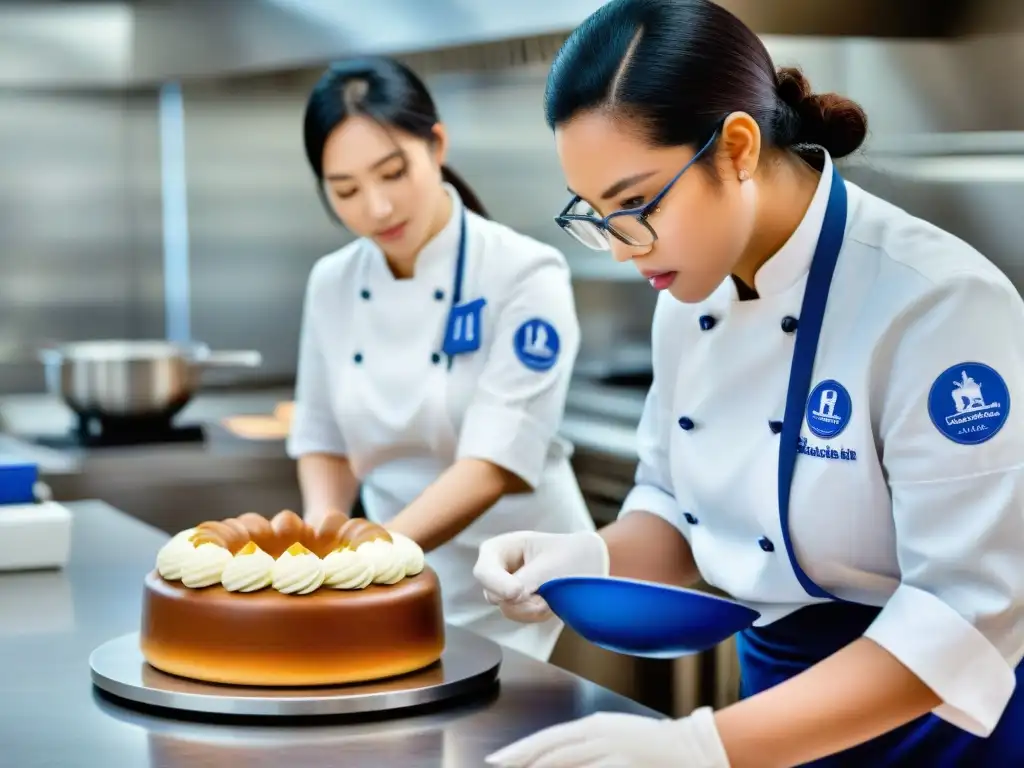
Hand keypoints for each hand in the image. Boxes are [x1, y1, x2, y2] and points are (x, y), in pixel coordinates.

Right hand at [472, 531, 608, 622]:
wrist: (594, 565)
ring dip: (532, 608)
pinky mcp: (519, 603)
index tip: (518, 592)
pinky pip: (520, 616)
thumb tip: (510, 598)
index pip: (484, 569)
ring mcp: (508, 587)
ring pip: (507, 609)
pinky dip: (538, 614)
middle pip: (493, 593)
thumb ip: (527, 580)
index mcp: (504, 547)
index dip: (496, 583)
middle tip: (544, 598)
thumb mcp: (550, 564)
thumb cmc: (572, 554)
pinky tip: (552, 603)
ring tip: (553, 597)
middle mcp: (501, 568)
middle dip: (521, 600)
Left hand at [485, 708, 730, 767]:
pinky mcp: (621, 764)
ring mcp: (609, 751)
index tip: (499, 757)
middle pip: (550, 748)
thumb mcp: (611, 736)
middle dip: (521, 758)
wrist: (687, 747)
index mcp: (594, 725)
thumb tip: (555, 757)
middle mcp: (597, 734)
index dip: (521, 747)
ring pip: (564, 762)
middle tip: (497, 764)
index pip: (548, 737)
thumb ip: (584, 745)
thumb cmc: (649, 743)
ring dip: (540, 767)